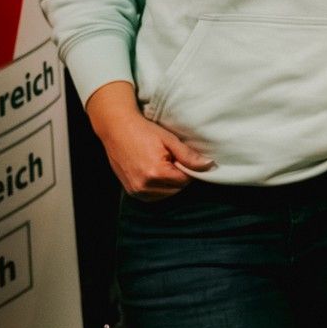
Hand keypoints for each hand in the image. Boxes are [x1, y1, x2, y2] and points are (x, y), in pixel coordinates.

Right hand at [87, 83, 213, 199]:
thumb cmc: (144, 132)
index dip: (189, 169)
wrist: (117, 130)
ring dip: (170, 184)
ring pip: (165, 195)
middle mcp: (144, 186)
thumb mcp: (170, 140)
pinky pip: (152, 197)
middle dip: (179, 177)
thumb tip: (209, 166)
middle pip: (176, 189)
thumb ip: (189, 156)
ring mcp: (135, 190)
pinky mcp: (130, 191)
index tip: (184, 158)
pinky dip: (159, 188)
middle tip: (172, 160)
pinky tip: (156, 173)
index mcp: (156, 173)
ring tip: (163, 165)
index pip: (185, 181)